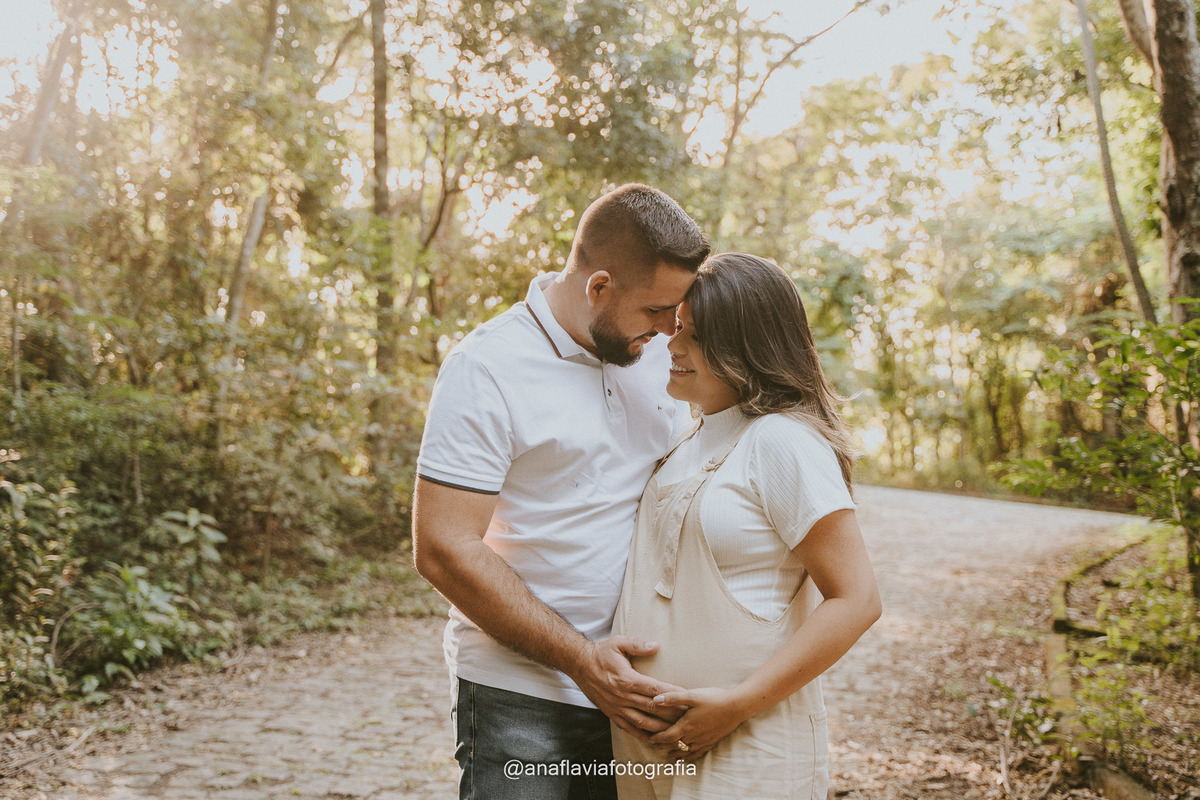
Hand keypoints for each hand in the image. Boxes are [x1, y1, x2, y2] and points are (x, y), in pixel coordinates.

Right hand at [569, 637, 685, 740]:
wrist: (579, 665)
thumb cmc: (601, 653)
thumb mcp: (618, 643)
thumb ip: (637, 644)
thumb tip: (656, 645)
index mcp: (626, 679)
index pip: (654, 689)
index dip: (671, 694)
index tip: (686, 696)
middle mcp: (622, 696)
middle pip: (652, 707)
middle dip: (672, 712)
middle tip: (689, 715)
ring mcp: (617, 707)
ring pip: (643, 722)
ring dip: (660, 727)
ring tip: (677, 730)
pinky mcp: (612, 714)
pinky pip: (629, 728)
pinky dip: (643, 734)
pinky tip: (654, 738)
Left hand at [648, 687, 750, 760]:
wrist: (736, 707)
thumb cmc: (713, 699)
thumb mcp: (691, 695)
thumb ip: (672, 698)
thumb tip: (655, 699)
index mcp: (686, 726)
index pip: (666, 737)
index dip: (656, 739)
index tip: (649, 740)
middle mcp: (693, 737)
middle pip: (674, 746)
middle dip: (663, 747)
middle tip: (654, 748)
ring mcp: (703, 741)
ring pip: (686, 752)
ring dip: (675, 754)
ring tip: (668, 757)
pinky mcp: (712, 741)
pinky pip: (698, 753)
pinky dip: (690, 757)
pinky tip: (689, 757)